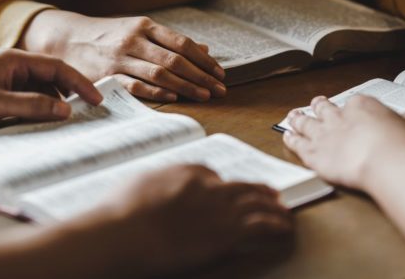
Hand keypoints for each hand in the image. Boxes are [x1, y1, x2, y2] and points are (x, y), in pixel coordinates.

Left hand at [0, 48, 101, 136]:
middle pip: (50, 79)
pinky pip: (24, 104)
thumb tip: (66, 109)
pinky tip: (42, 127)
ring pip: (38, 93)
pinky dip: (37, 113)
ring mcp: (3, 83)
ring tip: (67, 124)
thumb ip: (33, 106)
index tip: (97, 100)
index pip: (57, 67)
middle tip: (87, 114)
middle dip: (69, 95)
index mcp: (13, 60)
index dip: (80, 83)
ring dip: (52, 106)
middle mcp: (11, 69)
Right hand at [20, 10, 225, 101]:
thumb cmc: (108, 36)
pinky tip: (173, 98)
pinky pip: (135, 85)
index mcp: (144, 26)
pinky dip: (156, 92)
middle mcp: (133, 40)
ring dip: (185, 87)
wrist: (66, 38)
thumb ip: (169, 40)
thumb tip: (205, 50)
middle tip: (220, 90)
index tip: (220, 73)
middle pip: (175, 60)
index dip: (204, 60)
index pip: (182, 43)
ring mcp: (119, 58)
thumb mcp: (138, 30)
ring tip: (204, 96)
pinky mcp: (106, 76)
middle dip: (201, 76)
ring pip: (159, 73)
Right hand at [93, 165, 291, 275]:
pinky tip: (285, 228)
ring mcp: (221, 208)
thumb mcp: (139, 184)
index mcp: (186, 171)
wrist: (123, 234)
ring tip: (284, 212)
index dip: (223, 186)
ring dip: (274, 208)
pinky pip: (262, 225)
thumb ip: (157, 183)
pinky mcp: (228, 232)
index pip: (212, 174)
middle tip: (272, 195)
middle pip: (242, 186)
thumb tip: (158, 187)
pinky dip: (276, 225)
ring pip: (258, 203)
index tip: (227, 192)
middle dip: (259, 190)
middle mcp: (209, 186)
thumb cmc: (120, 213)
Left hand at [283, 95, 404, 188]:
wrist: (386, 161)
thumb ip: (404, 122)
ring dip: (298, 119)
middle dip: (319, 106)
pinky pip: (297, 144)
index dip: (349, 108)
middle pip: (324, 108)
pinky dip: (291, 139)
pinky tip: (287, 137)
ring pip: (305, 123)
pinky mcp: (313, 153)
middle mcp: (338, 117)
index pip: (352, 103)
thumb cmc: (400, 145)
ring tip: (293, 116)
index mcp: (361, 106)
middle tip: (316, 103)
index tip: (349, 110)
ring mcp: (323, 134)